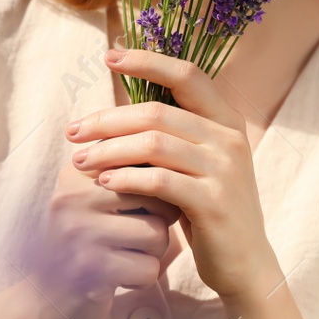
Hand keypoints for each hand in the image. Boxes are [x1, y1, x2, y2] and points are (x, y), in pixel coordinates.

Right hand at [25, 158, 181, 318]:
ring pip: (157, 234)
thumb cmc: (94, 240)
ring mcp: (77, 234)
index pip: (146, 163)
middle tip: (136, 234)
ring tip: (126, 255)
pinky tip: (120, 278)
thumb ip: (135, 173)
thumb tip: (184, 149)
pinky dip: (143, 278)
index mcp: (78, 171)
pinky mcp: (88, 271)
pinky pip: (148, 269)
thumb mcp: (105, 199)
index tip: (145, 207)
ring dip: (153, 252)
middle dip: (161, 220)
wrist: (49, 298)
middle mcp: (73, 197)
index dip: (161, 189)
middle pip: (158, 198)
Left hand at [64, 48, 281, 302]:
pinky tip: (104, 182)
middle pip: (157, 112)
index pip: (188, 75)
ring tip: (80, 161)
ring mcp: (225, 170)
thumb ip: (173, 134)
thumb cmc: (210, 208)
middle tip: (73, 132)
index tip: (110, 56)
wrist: (244, 261)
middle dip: (107, 119)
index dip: (148, 61)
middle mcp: (229, 139)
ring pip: (154, 144)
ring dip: (109, 150)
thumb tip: (119, 110)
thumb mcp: (199, 163)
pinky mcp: (214, 202)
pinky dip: (126, 178)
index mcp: (226, 121)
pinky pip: (159, 181)